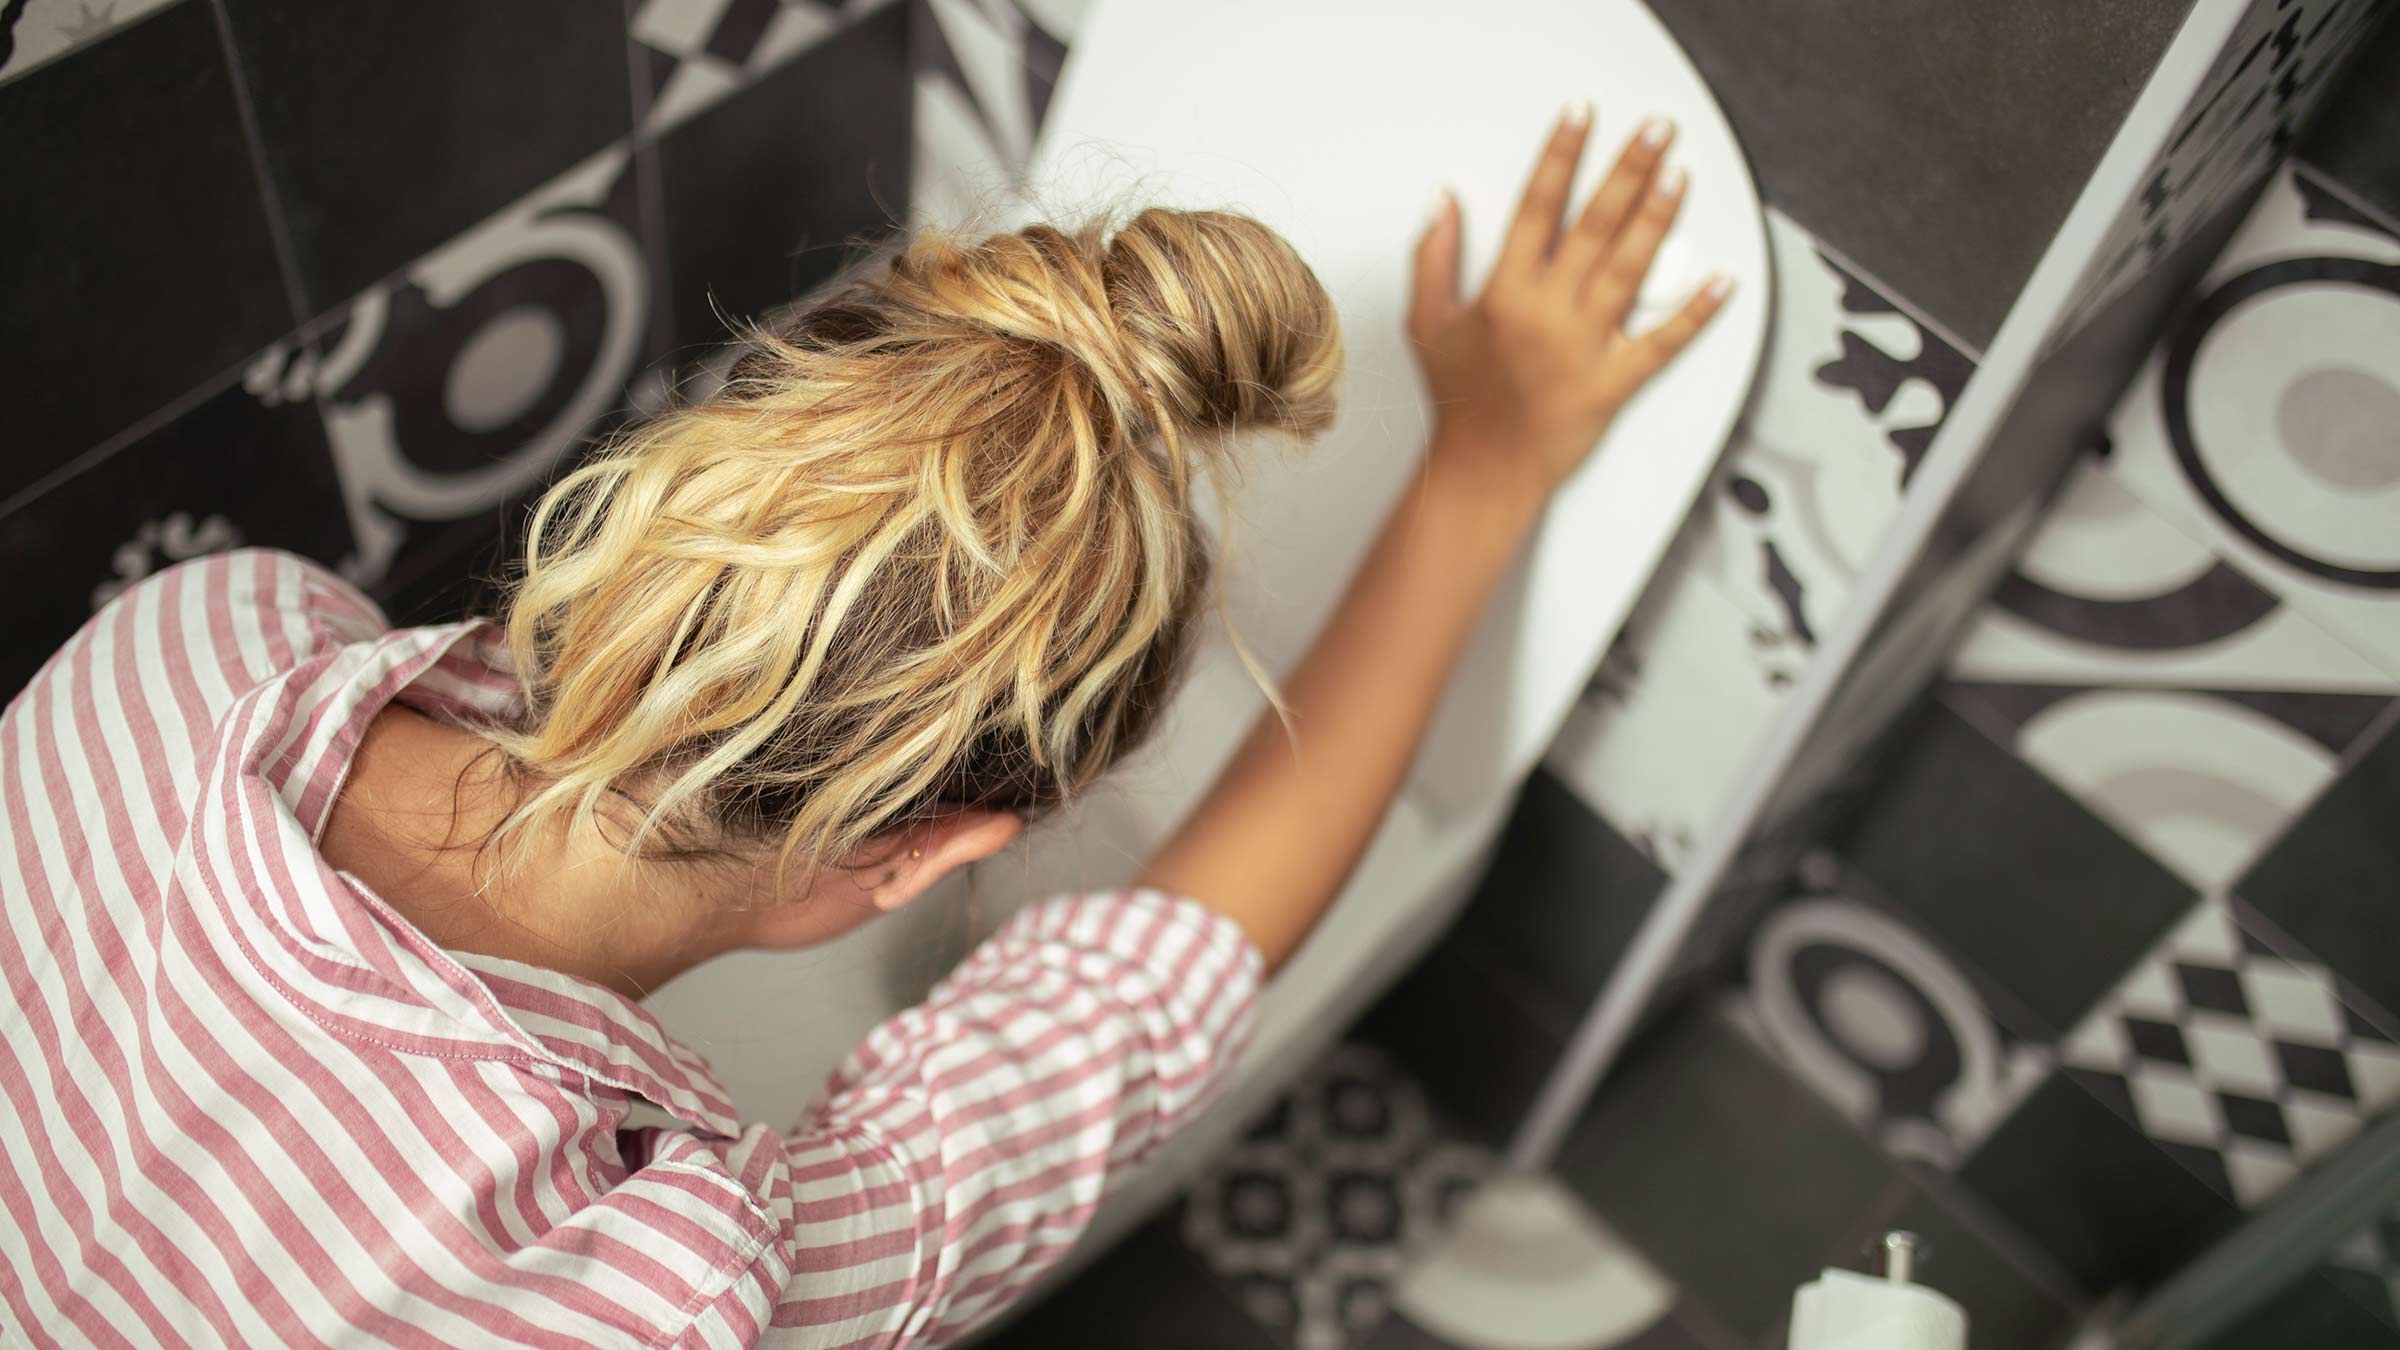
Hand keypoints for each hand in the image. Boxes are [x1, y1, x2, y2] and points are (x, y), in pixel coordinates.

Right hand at [1407, 102, 1730, 505]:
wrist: (1485, 470)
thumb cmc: (1460, 399)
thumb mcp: (1428, 323)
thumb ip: (1434, 258)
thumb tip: (1444, 202)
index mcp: (1505, 293)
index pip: (1537, 209)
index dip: (1561, 158)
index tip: (1582, 117)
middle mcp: (1548, 313)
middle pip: (1594, 226)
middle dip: (1628, 171)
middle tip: (1658, 130)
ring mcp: (1585, 347)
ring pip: (1629, 271)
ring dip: (1657, 219)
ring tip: (1678, 176)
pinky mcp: (1614, 383)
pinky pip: (1661, 344)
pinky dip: (1694, 313)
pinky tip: (1721, 281)